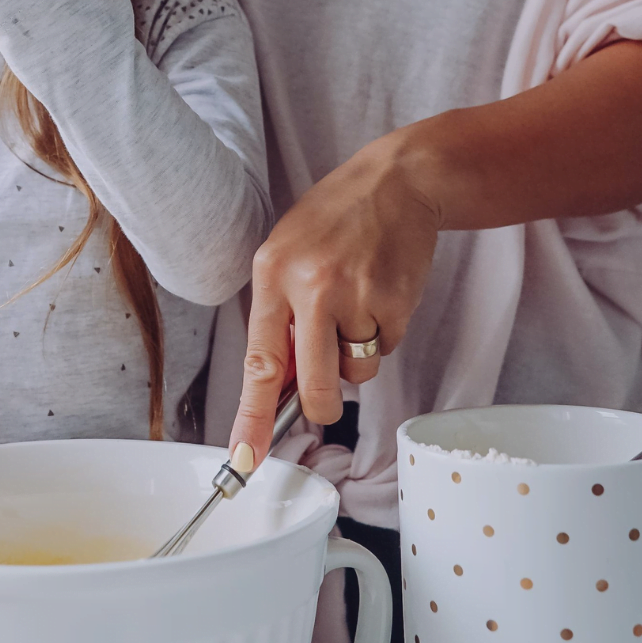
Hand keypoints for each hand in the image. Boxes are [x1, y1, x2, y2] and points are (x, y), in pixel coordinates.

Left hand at [229, 128, 440, 461]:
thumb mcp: (285, 254)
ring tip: (357, 302)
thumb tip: (275, 387)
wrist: (396, 182)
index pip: (258, 362)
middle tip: (327, 396)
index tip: (245, 459)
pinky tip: (380, 292)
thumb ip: (278, 317)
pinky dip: (384, 331)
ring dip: (357, 353)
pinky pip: (386, 348)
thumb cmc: (334, 221)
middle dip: (322, 404)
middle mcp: (309, 287)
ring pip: (356, 371)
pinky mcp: (395, 303)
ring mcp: (355, 296)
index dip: (251, 418)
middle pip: (314, 385)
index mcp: (271, 274)